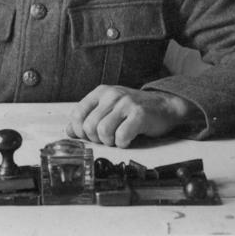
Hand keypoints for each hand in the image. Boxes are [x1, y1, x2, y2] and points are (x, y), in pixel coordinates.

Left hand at [65, 85, 201, 147]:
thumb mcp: (109, 108)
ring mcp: (126, 103)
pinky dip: (123, 143)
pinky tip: (127, 139)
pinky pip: (121, 136)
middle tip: (107, 139)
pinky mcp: (139, 114)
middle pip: (89, 126)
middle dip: (96, 139)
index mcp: (101, 92)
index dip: (80, 131)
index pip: (77, 114)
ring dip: (109, 142)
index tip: (89, 136)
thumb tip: (69, 132)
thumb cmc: (134, 109)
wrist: (165, 106)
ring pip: (102, 131)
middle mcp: (112, 95)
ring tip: (117, 139)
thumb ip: (89, 117)